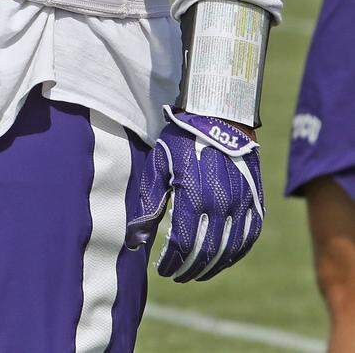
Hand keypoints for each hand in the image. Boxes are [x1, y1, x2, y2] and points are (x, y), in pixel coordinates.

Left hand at [125, 106, 263, 281]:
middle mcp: (221, 205)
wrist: (220, 116)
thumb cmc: (182, 139)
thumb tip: (136, 238)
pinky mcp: (256, 203)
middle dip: (189, 269)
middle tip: (176, 275)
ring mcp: (242, 205)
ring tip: (195, 274)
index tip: (161, 269)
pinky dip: (234, 254)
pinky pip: (248, 238)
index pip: (183, 243)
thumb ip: (148, 203)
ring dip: (211, 267)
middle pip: (206, 252)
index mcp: (193, 196)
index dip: (172, 261)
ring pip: (229, 250)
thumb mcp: (158, 165)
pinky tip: (222, 260)